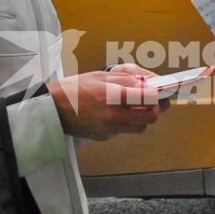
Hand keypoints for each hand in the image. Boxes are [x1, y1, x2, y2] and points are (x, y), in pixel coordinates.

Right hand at [48, 65, 165, 138]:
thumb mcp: (102, 77)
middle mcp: (114, 115)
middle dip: (157, 108)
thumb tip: (146, 83)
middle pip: (152, 117)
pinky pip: (124, 130)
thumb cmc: (74, 89)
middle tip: (153, 101)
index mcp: (114, 95)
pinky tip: (114, 114)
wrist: (52, 109)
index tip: (162, 91)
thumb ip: (127, 80)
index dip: (160, 94)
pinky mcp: (106, 136)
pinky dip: (125, 123)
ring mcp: (111, 128)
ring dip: (143, 118)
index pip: (150, 98)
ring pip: (141, 127)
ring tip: (135, 107)